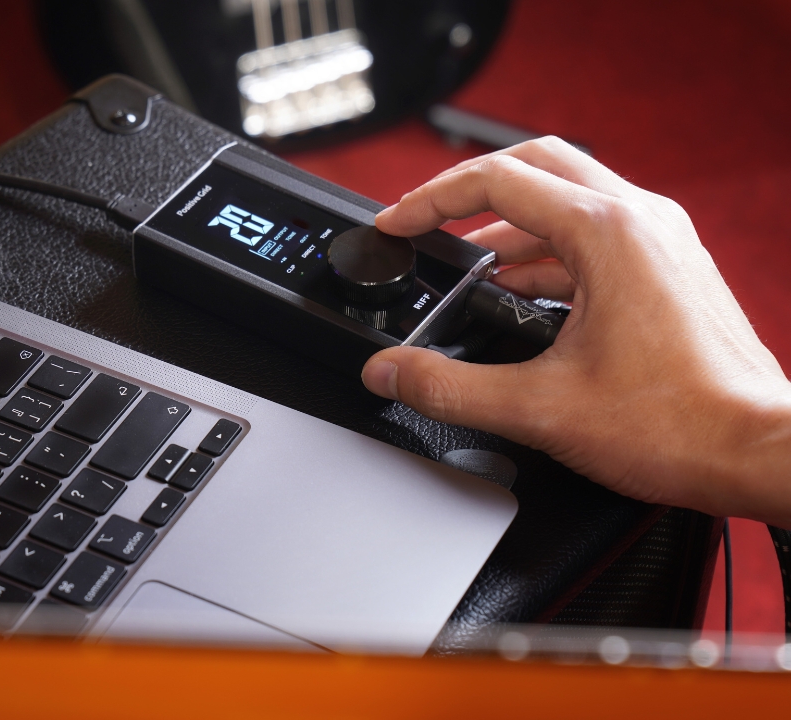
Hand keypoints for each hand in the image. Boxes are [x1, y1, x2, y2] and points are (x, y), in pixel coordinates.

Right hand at [362, 137, 790, 526]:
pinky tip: (520, 296)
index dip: (430, 200)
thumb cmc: (680, 424)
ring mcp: (661, 240)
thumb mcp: (539, 408)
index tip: (397, 225)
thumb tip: (390, 372)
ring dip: (510, 224)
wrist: (759, 450)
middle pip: (535, 163)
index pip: (495, 180)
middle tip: (427, 223)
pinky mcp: (670, 267)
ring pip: (568, 196)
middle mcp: (640, 220)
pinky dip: (547, 252)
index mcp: (607, 232)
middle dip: (469, 189)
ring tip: (466, 269)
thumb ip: (448, 388)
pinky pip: (595, 232)